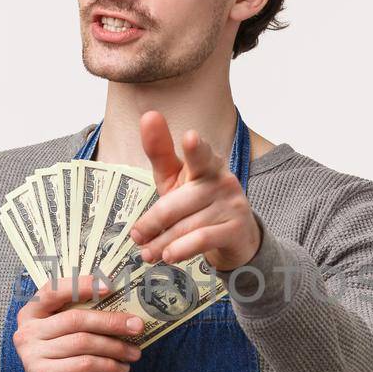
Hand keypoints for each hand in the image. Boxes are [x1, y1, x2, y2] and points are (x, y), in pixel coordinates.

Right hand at [14, 274, 144, 371]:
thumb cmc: (67, 362)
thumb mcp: (72, 337)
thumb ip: (87, 319)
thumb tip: (126, 310)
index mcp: (31, 314)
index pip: (53, 291)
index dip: (80, 285)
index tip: (109, 285)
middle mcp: (27, 332)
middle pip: (75, 319)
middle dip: (111, 321)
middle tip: (137, 326)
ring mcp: (32, 355)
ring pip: (83, 342)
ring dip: (115, 347)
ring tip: (134, 353)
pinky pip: (85, 364)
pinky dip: (109, 365)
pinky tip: (122, 368)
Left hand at [126, 110, 261, 271]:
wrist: (236, 237)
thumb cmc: (199, 203)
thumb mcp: (177, 178)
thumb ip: (160, 151)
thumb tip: (149, 115)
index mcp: (206, 163)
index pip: (199, 154)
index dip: (195, 147)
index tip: (190, 138)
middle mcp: (222, 180)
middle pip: (176, 202)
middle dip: (152, 222)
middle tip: (136, 237)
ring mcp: (232, 204)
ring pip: (185, 225)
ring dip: (161, 243)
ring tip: (147, 253)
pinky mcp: (236, 228)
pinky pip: (201, 239)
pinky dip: (181, 249)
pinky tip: (168, 256)